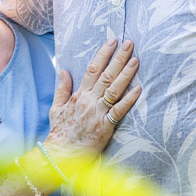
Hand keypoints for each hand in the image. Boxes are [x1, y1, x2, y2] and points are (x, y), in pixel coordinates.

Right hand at [44, 38, 140, 155]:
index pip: (92, 69)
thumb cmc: (60, 133)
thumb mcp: (56, 108)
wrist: (61, 155)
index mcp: (78, 95)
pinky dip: (129, 100)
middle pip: (106, 75)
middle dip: (118, 57)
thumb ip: (62, 89)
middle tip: (129, 42)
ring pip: (114, 89)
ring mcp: (97, 113)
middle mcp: (89, 101)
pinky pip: (119, 111)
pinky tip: (139, 89)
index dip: (103, 54)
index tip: (112, 41)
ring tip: (136, 59)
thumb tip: (64, 71)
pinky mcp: (105, 127)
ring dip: (126, 73)